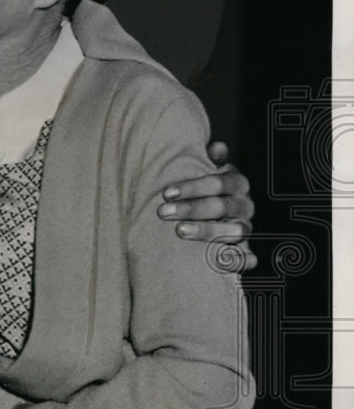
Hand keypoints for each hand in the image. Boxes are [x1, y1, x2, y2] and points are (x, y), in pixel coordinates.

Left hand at [158, 140, 256, 269]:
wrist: (215, 215)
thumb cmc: (202, 190)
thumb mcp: (206, 170)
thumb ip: (208, 158)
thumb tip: (217, 147)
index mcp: (237, 183)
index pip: (219, 183)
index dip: (193, 187)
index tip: (167, 192)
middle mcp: (244, 205)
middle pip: (221, 207)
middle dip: (191, 209)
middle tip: (163, 212)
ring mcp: (245, 228)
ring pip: (233, 231)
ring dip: (206, 231)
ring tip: (180, 231)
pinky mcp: (243, 249)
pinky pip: (246, 257)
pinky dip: (239, 260)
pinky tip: (220, 261)